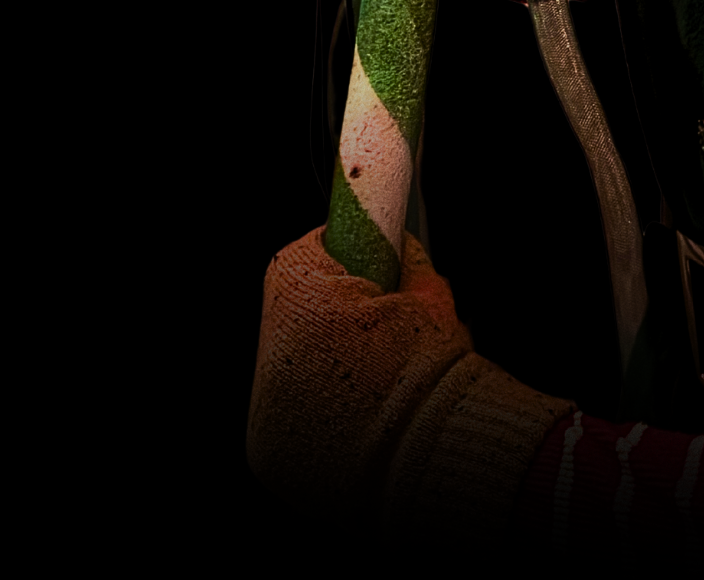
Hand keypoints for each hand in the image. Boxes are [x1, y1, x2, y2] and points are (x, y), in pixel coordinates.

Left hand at [247, 226, 473, 516]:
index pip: (307, 251)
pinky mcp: (266, 452)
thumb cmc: (437, 376)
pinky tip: (355, 415)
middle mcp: (271, 354)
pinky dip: (314, 410)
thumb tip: (395, 243)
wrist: (439, 458)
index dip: (342, 252)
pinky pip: (285, 414)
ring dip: (320, 361)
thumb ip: (403, 261)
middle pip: (293, 308)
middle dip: (330, 310)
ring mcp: (264, 409)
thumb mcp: (431, 296)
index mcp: (306, 300)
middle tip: (375, 323)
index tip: (363, 256)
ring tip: (372, 376)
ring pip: (288, 362)